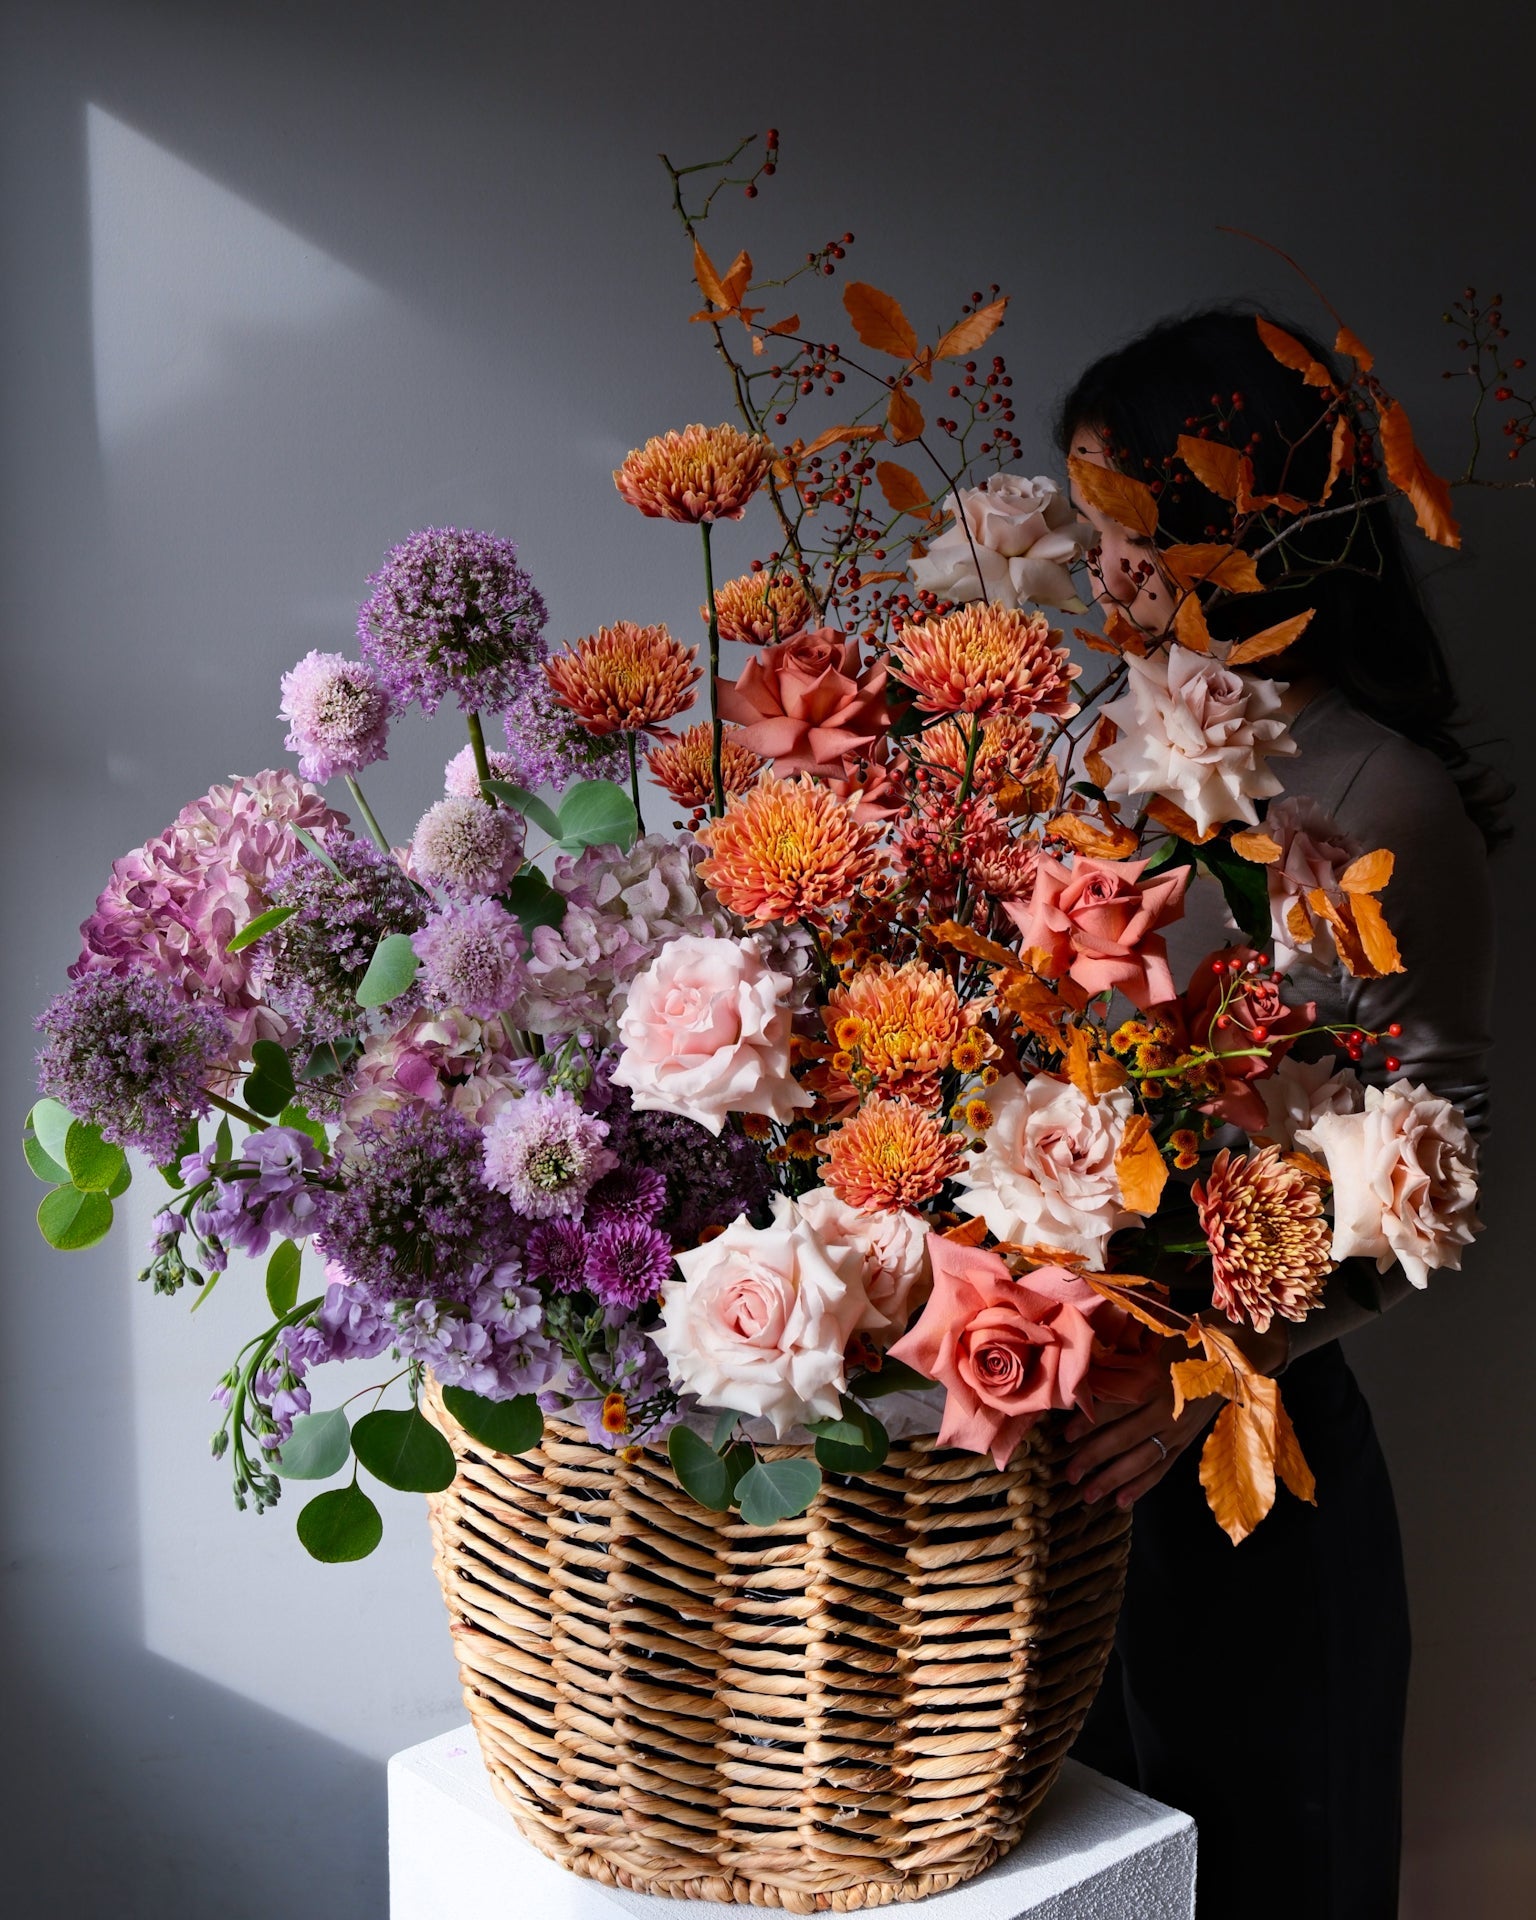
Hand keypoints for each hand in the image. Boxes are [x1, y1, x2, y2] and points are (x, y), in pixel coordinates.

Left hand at [1062, 1321, 1288, 1510]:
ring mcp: (1179, 1428)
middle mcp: (1166, 1408)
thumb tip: (1083, 1376)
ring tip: (1088, 1495)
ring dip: (1113, 1479)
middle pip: (1124, 1437)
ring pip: (1142, 1459)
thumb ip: (1124, 1359)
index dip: (1089, 1422)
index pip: (1115, 1406)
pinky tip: (1123, 1501)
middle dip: (1094, 1458)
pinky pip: (1162, 1467)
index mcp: (1155, 1379)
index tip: (1064, 1435)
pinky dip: (1143, 1485)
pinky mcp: (1188, 1441)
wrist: (1237, 1354)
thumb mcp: (1153, 1340)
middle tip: (1068, 1475)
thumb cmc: (1186, 1339)